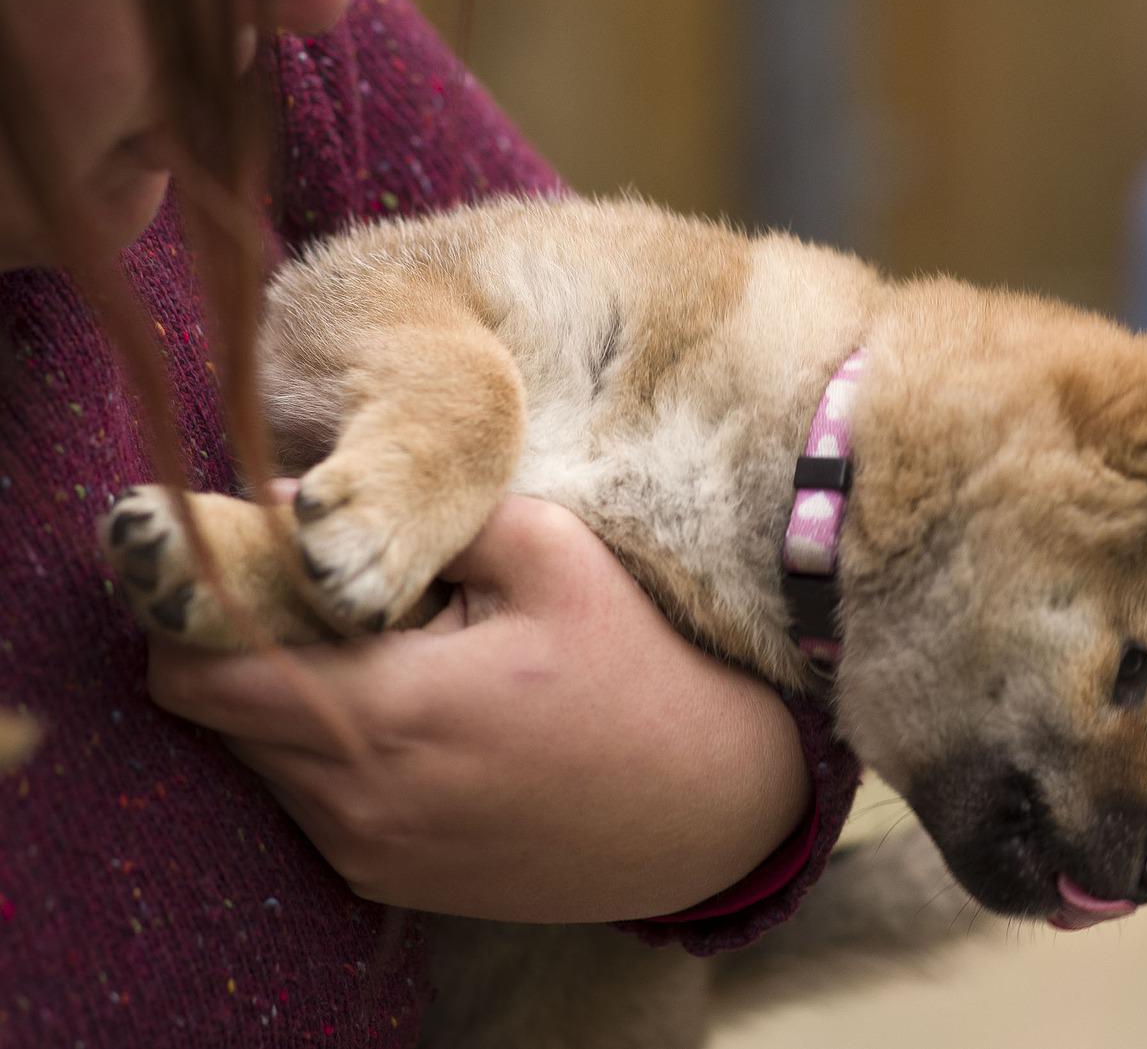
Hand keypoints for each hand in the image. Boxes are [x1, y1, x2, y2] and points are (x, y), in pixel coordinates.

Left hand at [146, 493, 811, 921]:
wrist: (717, 806)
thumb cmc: (644, 666)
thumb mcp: (551, 552)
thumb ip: (415, 520)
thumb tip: (293, 500)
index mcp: (389, 712)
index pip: (196, 670)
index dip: (194, 606)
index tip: (237, 556)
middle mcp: (359, 802)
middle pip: (212, 716)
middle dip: (239, 645)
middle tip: (310, 589)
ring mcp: (372, 853)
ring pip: (256, 761)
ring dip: (284, 699)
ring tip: (380, 649)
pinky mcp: (392, 881)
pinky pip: (307, 804)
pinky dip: (328, 750)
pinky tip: (412, 709)